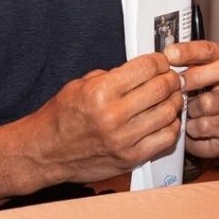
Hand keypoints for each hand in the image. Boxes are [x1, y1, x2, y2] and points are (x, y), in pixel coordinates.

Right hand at [32, 53, 184, 182]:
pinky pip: (167, 138)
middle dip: (171, 78)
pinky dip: (172, 125)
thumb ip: (115, 75)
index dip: (160, 61)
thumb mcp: (81, 85)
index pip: (147, 68)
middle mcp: (114, 115)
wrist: (44, 153)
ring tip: (170, 97)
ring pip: (169, 112)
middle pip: (162, 88)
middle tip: (171, 78)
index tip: (162, 62)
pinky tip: (165, 119)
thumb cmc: (61, 118)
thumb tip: (146, 68)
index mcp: (101, 92)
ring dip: (174, 101)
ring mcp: (124, 139)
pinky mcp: (131, 158)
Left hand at [163, 40, 218, 160]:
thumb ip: (184, 63)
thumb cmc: (198, 95)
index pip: (211, 50)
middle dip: (196, 76)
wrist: (210, 131)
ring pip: (209, 102)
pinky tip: (191, 124)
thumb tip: (164, 57)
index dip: (189, 51)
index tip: (170, 54)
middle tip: (177, 84)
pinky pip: (205, 125)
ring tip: (185, 109)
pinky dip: (192, 126)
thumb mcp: (192, 73)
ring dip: (190, 107)